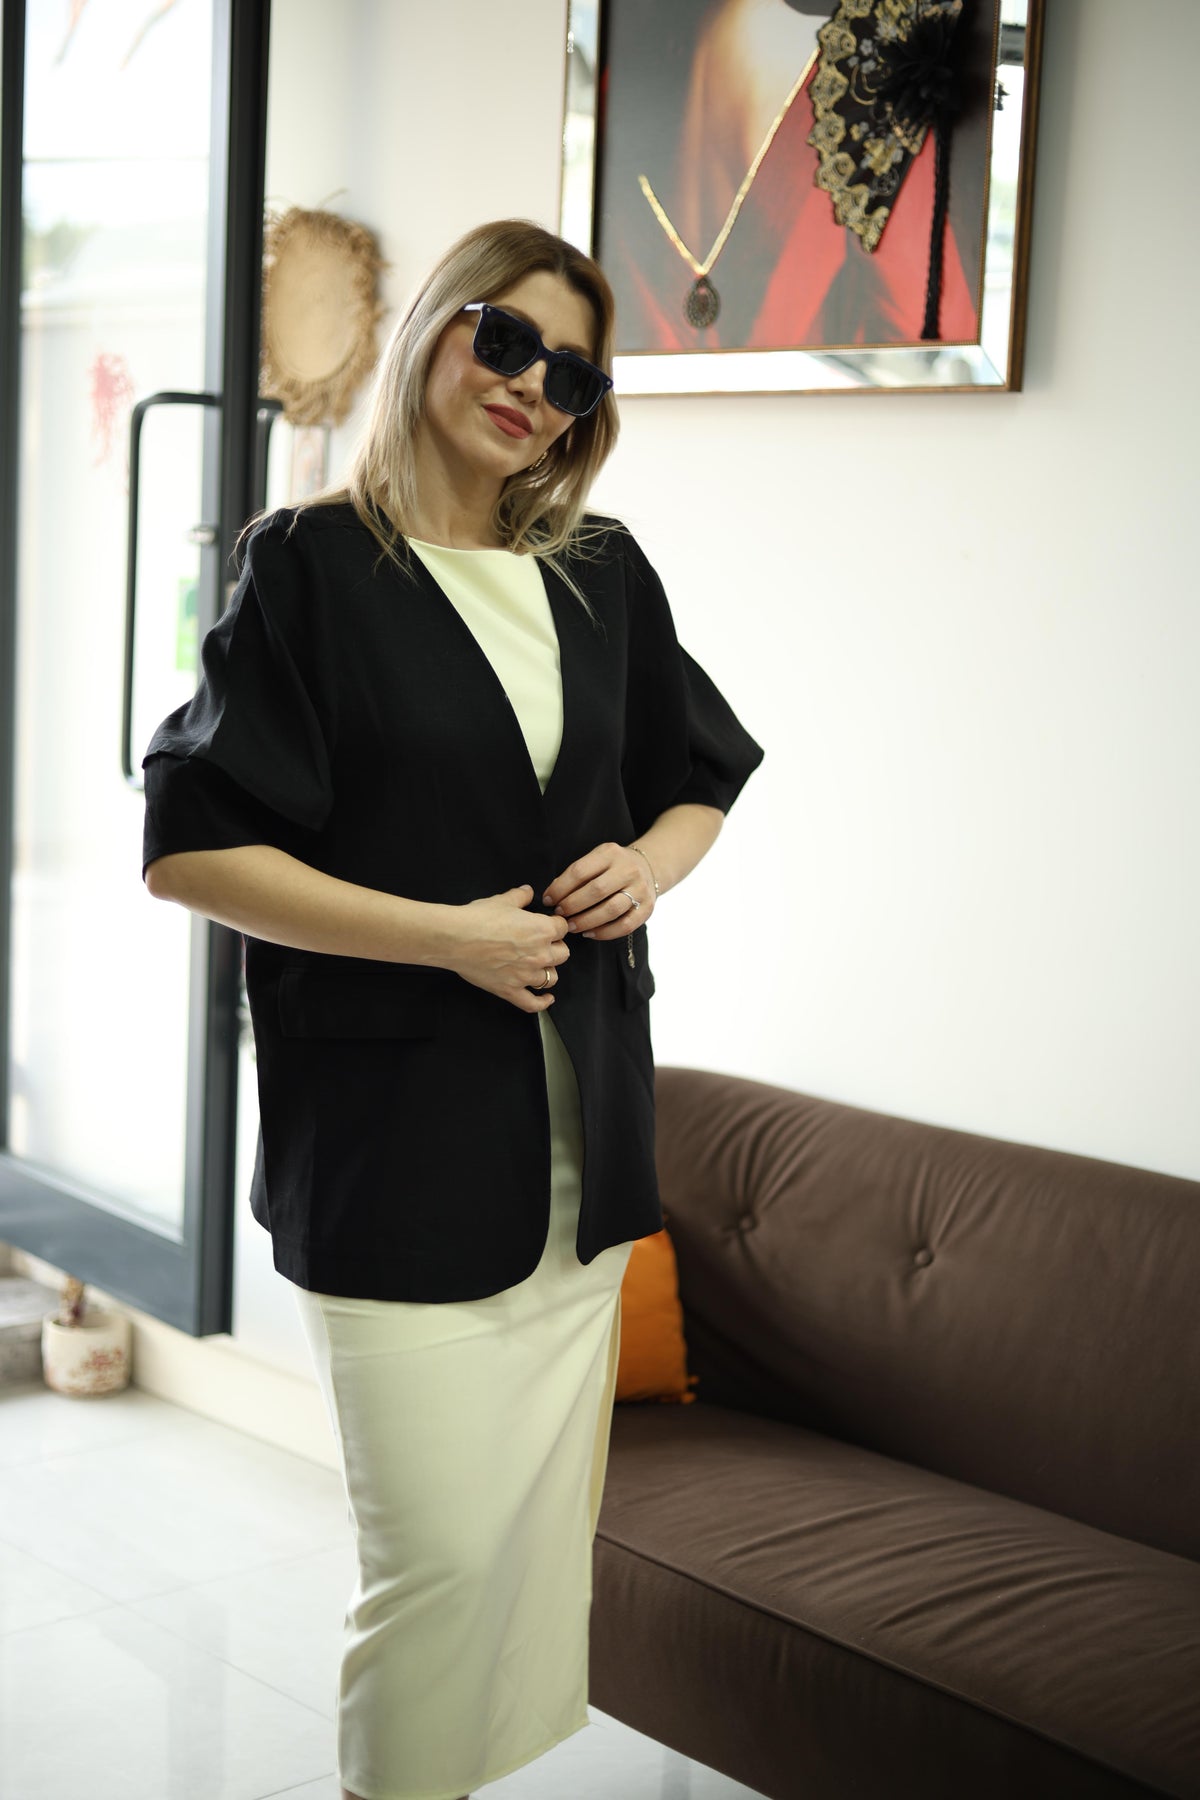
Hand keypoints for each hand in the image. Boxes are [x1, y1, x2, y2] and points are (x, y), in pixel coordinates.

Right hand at [448, 885, 569, 1011]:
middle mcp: (540, 954)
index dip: (555, 925)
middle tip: (542, 944)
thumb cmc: (478, 919)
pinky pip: (533, 1003)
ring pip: (551, 977)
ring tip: (538, 966)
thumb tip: (527, 892)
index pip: (562, 928)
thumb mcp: (502, 900)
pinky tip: (547, 998)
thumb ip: (520, 897)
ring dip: (547, 971)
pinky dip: (542, 1003)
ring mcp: (526, 975)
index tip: (548, 925)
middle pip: (562, 954)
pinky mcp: (511, 990)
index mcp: (542, 930)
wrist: (455, 939)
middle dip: (555, 948)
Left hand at [543, 843, 655, 941]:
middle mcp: (628, 870)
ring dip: (586, 921)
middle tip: (559, 915)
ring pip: (611, 909)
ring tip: (571, 926)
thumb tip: (552, 895)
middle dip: (572, 905)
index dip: (560, 888)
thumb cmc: (612, 867)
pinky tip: (589, 933)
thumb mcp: (596, 859)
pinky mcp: (647, 909)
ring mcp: (640, 889)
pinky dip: (604, 933)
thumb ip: (577, 874)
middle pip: (596, 891)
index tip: (548, 900)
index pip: (580, 871)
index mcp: (610, 853)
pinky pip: (624, 926)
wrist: (648, 868)